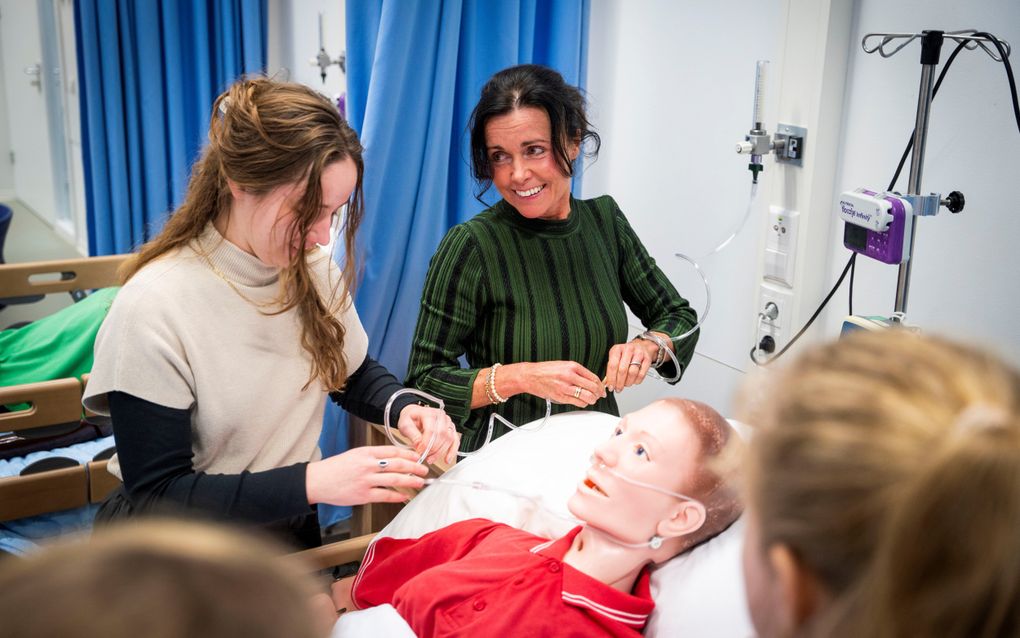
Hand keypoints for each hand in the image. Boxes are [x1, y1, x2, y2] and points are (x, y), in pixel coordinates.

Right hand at [306, 445, 426, 505]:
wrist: (317, 480)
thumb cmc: (335, 468)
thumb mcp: (355, 454)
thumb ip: (373, 456)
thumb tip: (394, 459)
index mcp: (366, 452)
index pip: (394, 451)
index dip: (409, 454)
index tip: (418, 457)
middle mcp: (367, 464)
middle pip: (398, 464)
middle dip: (415, 467)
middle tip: (425, 470)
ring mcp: (366, 480)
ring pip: (395, 480)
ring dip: (411, 481)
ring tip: (420, 482)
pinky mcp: (363, 495)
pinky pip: (385, 495)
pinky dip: (397, 496)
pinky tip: (405, 496)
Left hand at [396, 404, 459, 464]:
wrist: (414, 415)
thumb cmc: (410, 418)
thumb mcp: (405, 425)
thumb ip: (412, 435)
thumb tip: (419, 445)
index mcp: (429, 413)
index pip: (431, 430)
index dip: (426, 443)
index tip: (419, 451)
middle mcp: (441, 416)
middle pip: (442, 435)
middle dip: (433, 449)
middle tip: (425, 457)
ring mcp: (448, 422)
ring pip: (449, 439)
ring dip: (440, 452)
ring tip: (431, 459)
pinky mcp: (451, 429)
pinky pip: (455, 440)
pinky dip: (452, 451)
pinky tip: (447, 459)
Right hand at [521, 361, 605, 407]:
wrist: (530, 376)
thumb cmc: (546, 370)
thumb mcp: (564, 365)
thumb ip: (577, 372)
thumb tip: (591, 381)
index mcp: (572, 366)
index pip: (593, 377)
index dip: (600, 385)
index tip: (602, 388)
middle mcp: (570, 376)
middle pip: (592, 387)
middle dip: (598, 393)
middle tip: (599, 395)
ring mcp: (565, 387)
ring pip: (587, 397)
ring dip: (592, 400)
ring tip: (591, 399)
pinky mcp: (560, 397)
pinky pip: (577, 402)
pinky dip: (583, 403)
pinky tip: (582, 401)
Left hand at [604, 339, 657, 391]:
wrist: (641, 347)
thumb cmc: (626, 354)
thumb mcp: (616, 358)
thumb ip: (611, 370)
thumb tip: (607, 383)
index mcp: (617, 349)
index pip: (612, 365)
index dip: (611, 378)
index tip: (610, 387)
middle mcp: (628, 349)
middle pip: (622, 370)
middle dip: (619, 383)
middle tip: (618, 389)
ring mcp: (639, 353)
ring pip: (632, 372)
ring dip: (628, 382)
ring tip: (626, 384)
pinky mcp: (647, 358)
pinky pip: (641, 374)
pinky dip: (637, 381)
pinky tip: (633, 381)